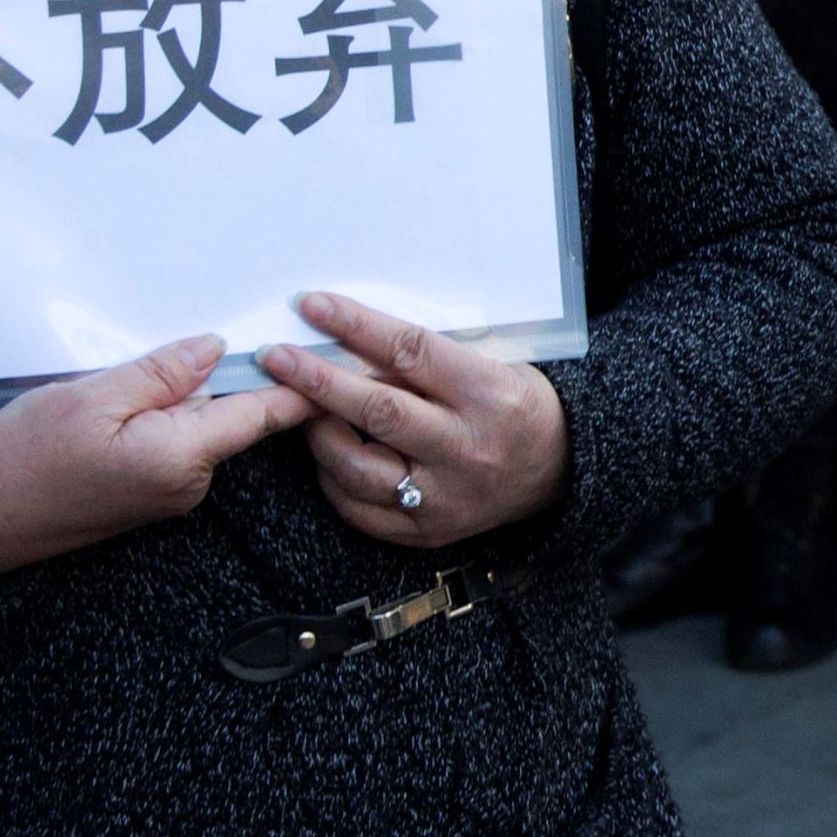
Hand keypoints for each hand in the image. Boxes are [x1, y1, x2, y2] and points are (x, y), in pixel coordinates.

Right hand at [0, 333, 317, 578]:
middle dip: (219, 375)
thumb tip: (215, 349)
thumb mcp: (91, 397)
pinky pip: (175, 440)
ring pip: (200, 424)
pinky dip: (162, 415)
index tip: (339, 354)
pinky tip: (119, 408)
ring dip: (180, 395)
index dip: (303, 380)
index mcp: (182, 457)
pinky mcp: (149, 492)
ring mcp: (170, 492)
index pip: (264, 412)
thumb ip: (162, 372)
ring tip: (122, 388)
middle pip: (233, 413)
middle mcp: (188, 483)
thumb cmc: (20, 462)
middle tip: (185, 348)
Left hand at [258, 291, 572, 550]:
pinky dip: (334, 478)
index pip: (411, 352)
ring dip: (319, 433)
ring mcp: (446, 496)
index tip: (314, 306)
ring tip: (304, 410)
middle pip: (376, 409)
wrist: (559, 469)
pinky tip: (329, 453)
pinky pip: (360, 509)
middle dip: (316, 380)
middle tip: (277, 357)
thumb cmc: (517, 404)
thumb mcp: (492, 364)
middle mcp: (467, 448)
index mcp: (488, 394)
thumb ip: (429, 358)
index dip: (356, 326)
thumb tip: (349, 337)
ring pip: (358, 466)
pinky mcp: (428, 531)